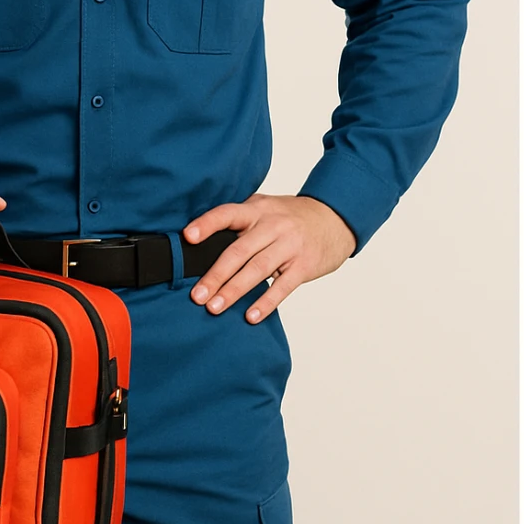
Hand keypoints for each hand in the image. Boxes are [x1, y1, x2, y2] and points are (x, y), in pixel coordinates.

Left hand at [183, 194, 355, 322]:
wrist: (335, 218)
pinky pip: (283, 286)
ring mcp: (289, 245)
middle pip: (239, 251)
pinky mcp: (304, 265)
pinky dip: (266, 302)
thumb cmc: (291, 217)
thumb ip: (239, 220)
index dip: (207, 224)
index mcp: (257, 210)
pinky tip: (251, 315)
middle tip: (197, 295)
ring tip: (215, 308)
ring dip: (234, 290)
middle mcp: (272, 225)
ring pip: (257, 269)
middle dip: (216, 275)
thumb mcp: (265, 208)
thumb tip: (202, 244)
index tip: (188, 237)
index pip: (227, 214)